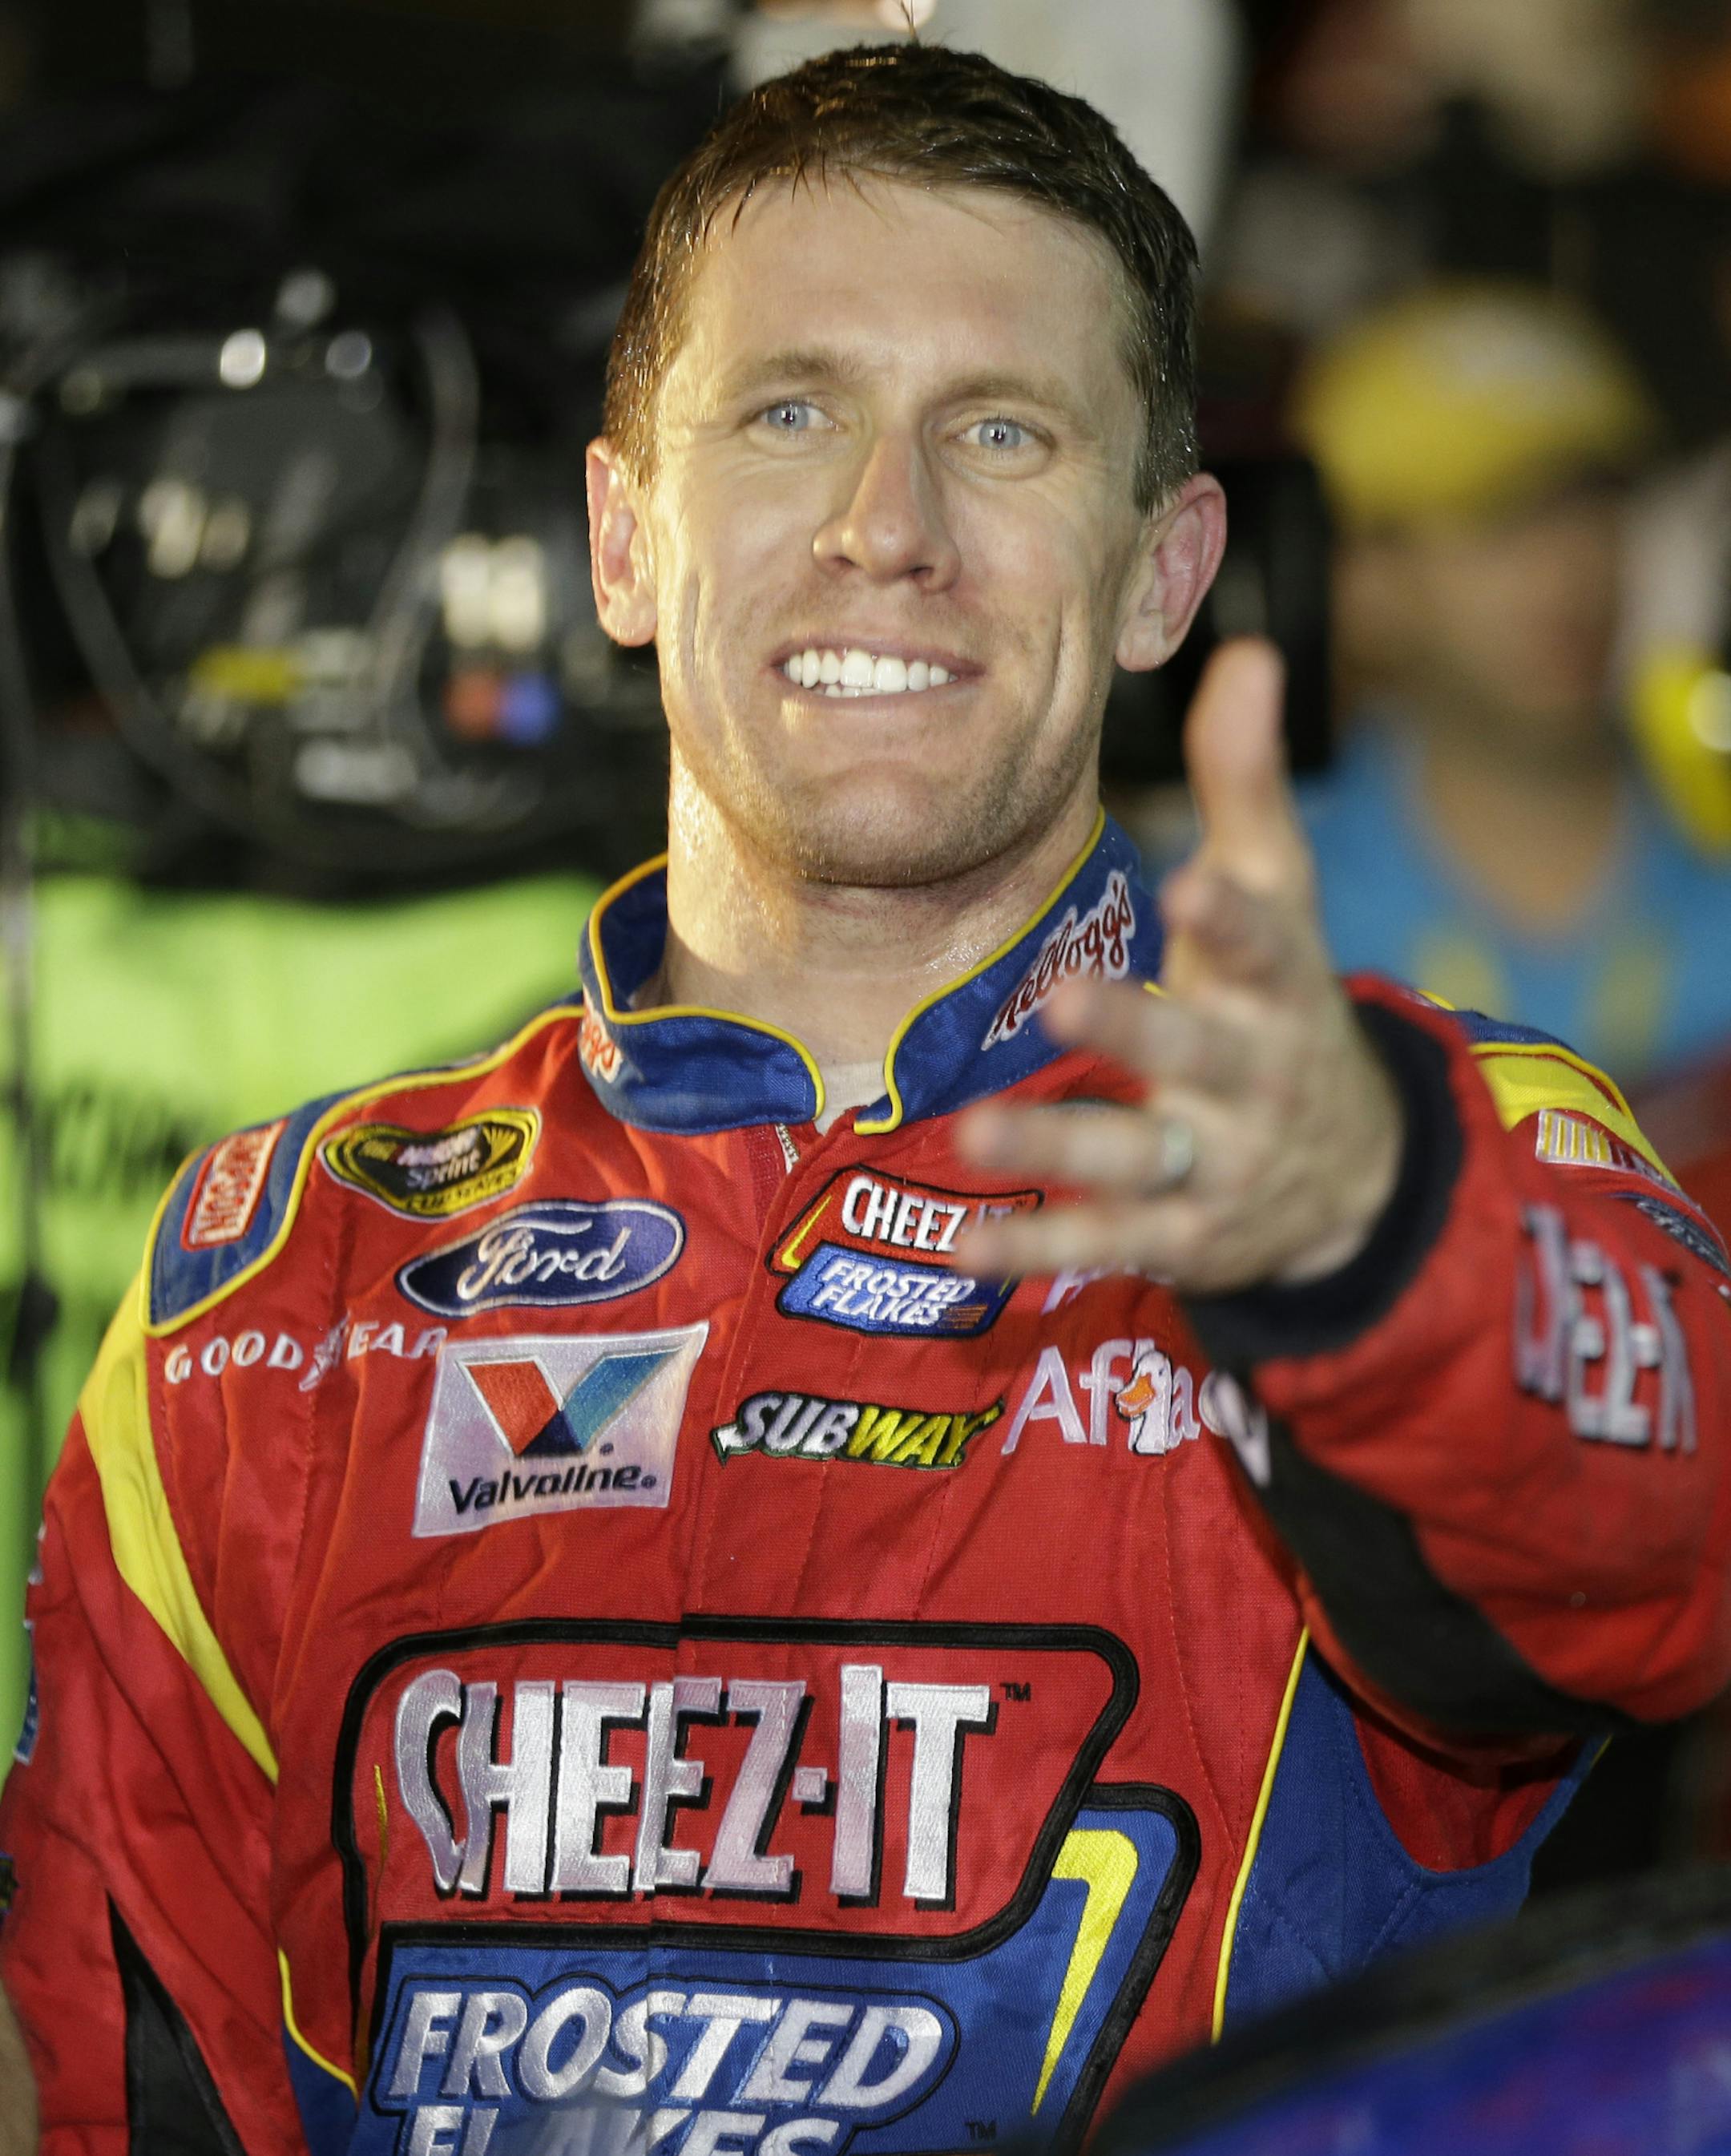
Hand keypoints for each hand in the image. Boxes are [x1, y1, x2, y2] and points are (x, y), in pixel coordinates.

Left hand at [954, 638, 1402, 1294]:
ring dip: (1060, 1143)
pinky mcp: (1179, 1234)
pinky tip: (965, 1245)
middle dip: (1134, 1028)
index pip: (1265, 946)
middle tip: (1064, 998)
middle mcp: (1251, 1077)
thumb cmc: (1285, 1003)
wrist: (1352, 1174)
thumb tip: (1249, 652)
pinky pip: (1105, 1241)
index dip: (1232, 918)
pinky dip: (1037, 1246)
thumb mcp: (1282, 897)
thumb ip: (1249, 785)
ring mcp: (1216, 1163)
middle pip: (1192, 1052)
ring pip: (1137, 1156)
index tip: (1194, 881)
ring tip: (977, 1131)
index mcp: (1277, 987)